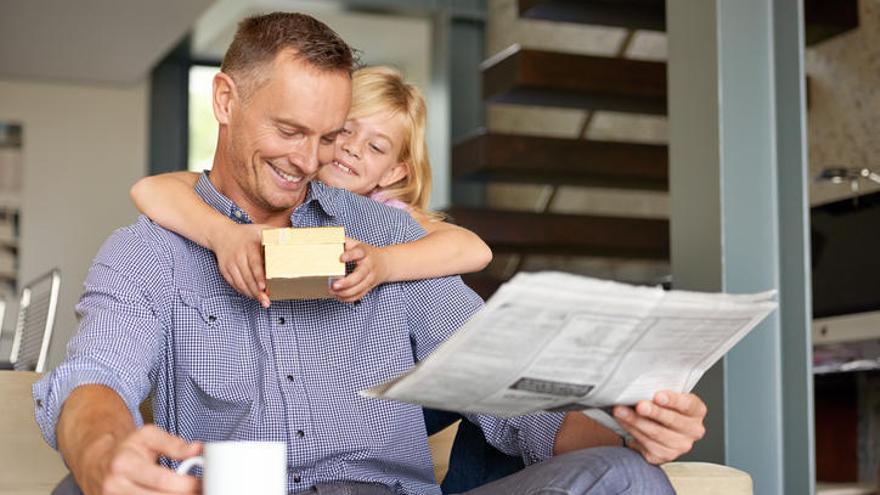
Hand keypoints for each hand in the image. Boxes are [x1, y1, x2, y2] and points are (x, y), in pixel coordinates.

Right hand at [78, 425, 201, 494]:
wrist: (96, 463)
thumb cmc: (125, 449)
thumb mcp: (148, 436)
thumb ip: (174, 444)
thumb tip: (198, 449)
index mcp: (124, 464)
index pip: (160, 480)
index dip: (186, 484)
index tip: (202, 483)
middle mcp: (116, 486)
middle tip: (201, 490)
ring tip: (189, 493)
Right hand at [210, 222, 270, 307]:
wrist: (222, 234)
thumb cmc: (247, 233)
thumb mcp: (261, 228)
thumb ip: (277, 233)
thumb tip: (294, 237)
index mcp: (248, 245)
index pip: (254, 263)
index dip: (259, 276)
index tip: (264, 287)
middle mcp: (238, 255)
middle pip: (247, 276)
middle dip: (257, 291)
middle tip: (267, 300)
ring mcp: (230, 263)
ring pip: (240, 282)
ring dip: (251, 294)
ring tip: (262, 301)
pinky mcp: (225, 270)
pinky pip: (234, 284)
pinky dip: (243, 291)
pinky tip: (253, 296)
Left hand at [330, 237, 389, 302]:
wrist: (385, 263)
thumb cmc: (366, 253)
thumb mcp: (357, 244)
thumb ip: (345, 242)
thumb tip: (328, 239)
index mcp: (365, 253)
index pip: (358, 253)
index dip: (350, 255)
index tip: (341, 258)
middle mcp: (369, 266)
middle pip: (359, 276)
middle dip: (346, 282)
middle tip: (334, 285)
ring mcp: (370, 279)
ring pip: (359, 289)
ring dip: (345, 293)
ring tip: (332, 291)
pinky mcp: (369, 288)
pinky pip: (359, 296)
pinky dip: (348, 298)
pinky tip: (338, 296)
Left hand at [613, 391, 706, 464]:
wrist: (657, 424)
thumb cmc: (661, 405)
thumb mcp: (665, 394)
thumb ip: (658, 391)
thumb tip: (641, 386)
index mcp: (696, 411)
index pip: (687, 404)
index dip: (673, 400)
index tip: (657, 396)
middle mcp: (693, 430)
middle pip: (672, 420)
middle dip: (652, 412)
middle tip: (638, 405)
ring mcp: (680, 445)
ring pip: (656, 434)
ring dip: (635, 421)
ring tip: (621, 411)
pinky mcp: (665, 455)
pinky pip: (647, 444)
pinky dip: (632, 431)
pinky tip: (623, 422)